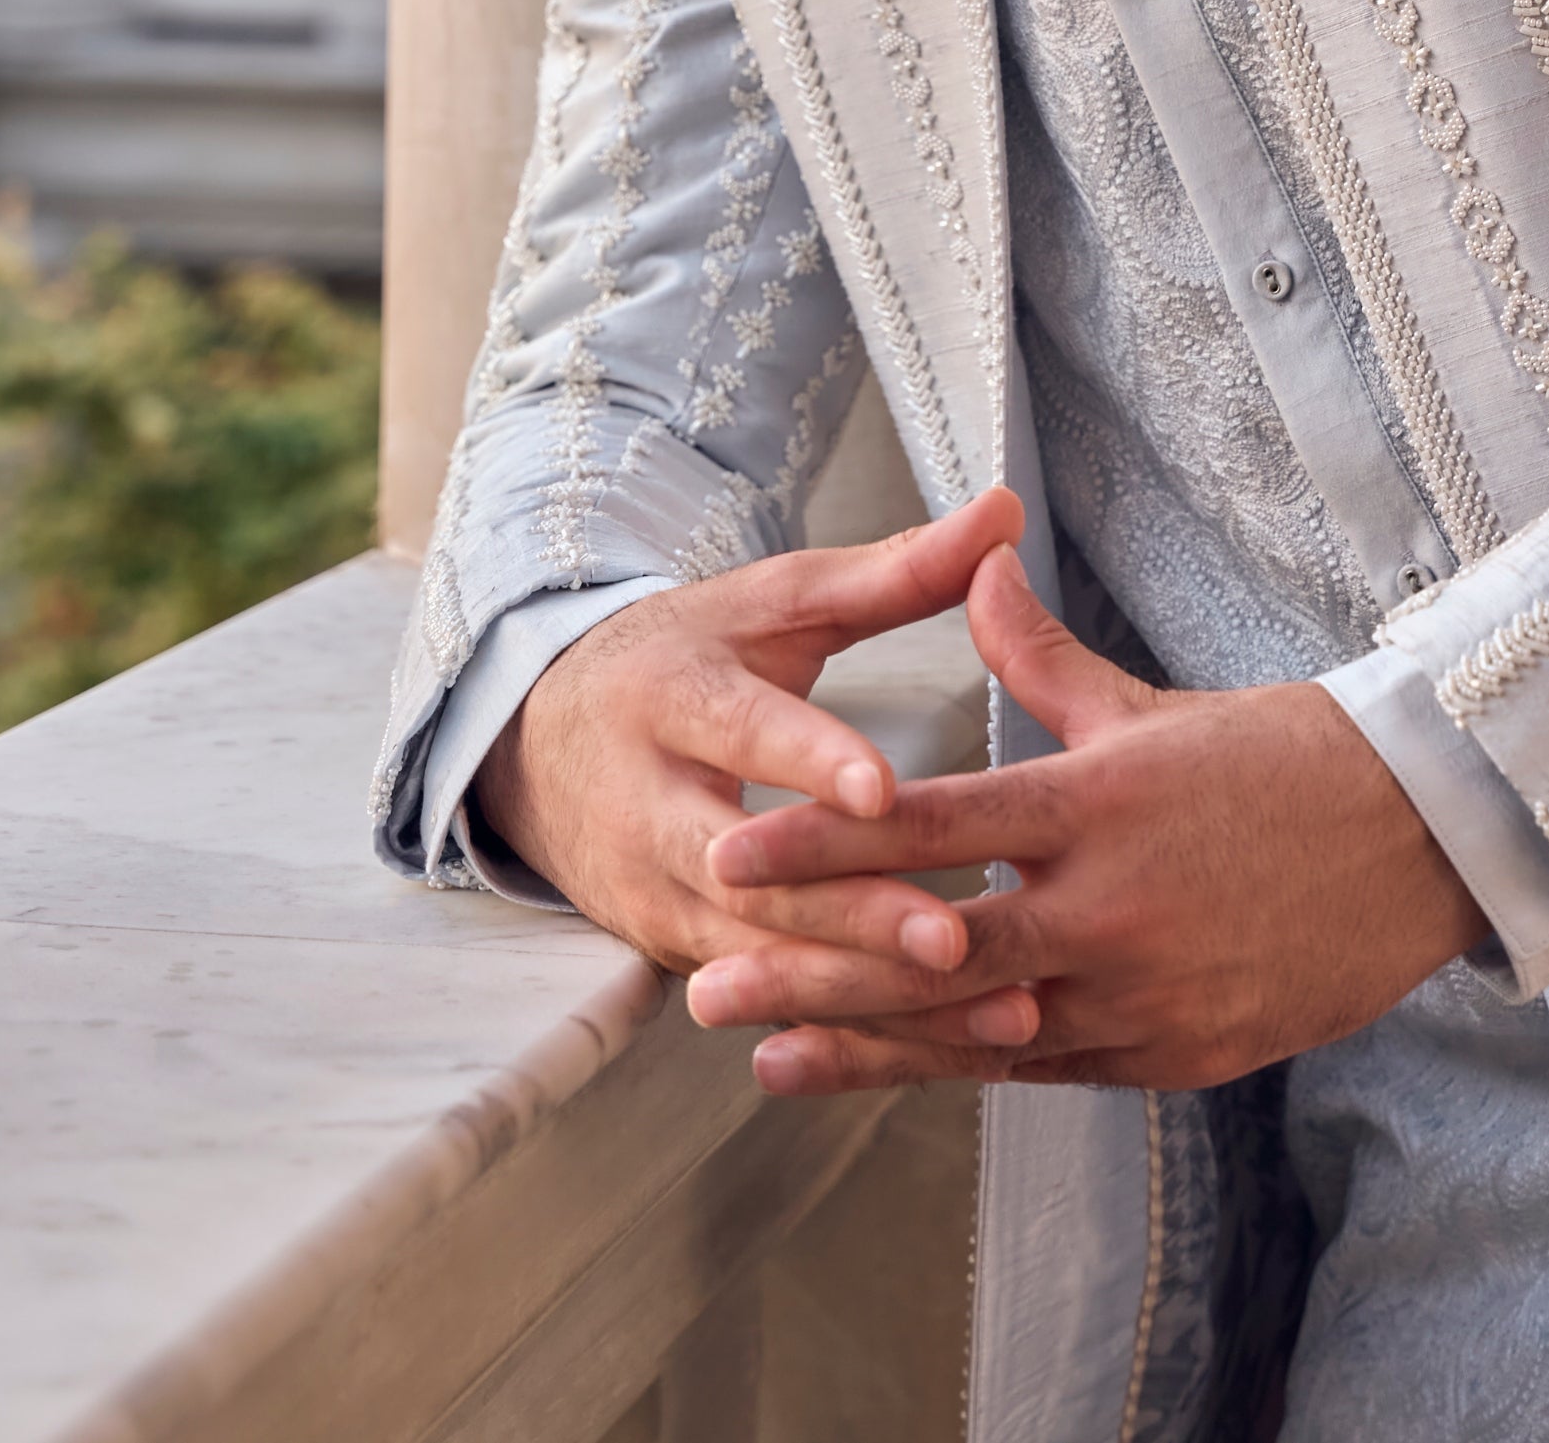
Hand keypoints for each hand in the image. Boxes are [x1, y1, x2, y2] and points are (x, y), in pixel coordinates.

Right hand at [473, 486, 1036, 1039]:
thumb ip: (896, 570)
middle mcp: (651, 805)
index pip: (743, 730)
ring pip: (762, 953)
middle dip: (855, 911)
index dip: (809, 761)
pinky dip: (849, 1024)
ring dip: (868, 989)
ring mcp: (652, 892)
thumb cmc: (690, 656)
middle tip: (956, 938)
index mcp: (674, 696)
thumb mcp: (777, 602)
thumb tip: (1007, 508)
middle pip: (752, 871)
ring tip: (983, 1002)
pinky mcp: (671, 951)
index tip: (884, 793)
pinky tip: (938, 1041)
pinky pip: (765, 996)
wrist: (542, 739)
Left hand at [684, 543, 1488, 1092]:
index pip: (934, 825)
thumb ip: (1041, 656)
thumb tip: (973, 565)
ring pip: (979, 1032)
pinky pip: (1046, 1070)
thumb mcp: (1150, 703)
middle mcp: (1110, 907)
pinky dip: (962, 1072)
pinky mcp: (1173, 1054)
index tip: (732, 853)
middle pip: (933, 951)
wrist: (1422, 840)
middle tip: (705, 988)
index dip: (826, 843)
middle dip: (811, 975)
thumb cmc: (1280, 757)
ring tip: (765, 1059)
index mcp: (1098, 800)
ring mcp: (1143, 994)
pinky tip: (889, 1077)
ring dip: (866, 1048)